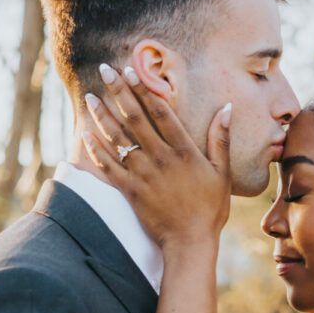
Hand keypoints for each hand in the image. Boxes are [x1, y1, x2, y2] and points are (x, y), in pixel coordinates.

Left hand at [82, 64, 232, 250]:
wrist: (190, 242)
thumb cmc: (210, 208)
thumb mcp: (223, 173)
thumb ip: (221, 139)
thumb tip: (226, 107)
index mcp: (183, 150)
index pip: (160, 112)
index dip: (144, 89)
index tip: (132, 70)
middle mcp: (160, 158)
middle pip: (135, 118)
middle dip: (119, 92)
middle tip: (106, 70)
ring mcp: (142, 174)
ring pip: (118, 138)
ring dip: (102, 116)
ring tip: (90, 97)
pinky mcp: (130, 190)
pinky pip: (108, 166)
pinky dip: (96, 149)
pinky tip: (86, 134)